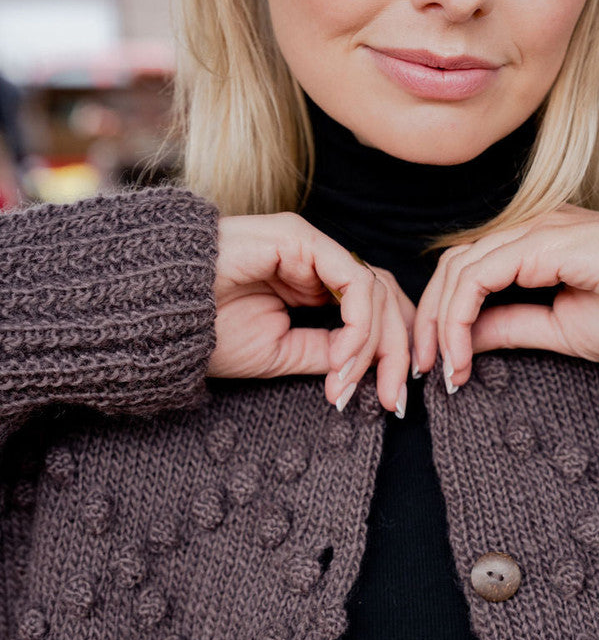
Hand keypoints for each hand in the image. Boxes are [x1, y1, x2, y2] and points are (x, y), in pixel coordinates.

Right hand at [209, 213, 414, 412]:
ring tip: (345, 383)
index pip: (375, 310)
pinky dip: (358, 325)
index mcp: (313, 286)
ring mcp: (312, 247)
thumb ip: (327, 352)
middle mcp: (318, 262)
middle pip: (385, 299)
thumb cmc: (207, 331)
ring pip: (375, 292)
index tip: (391, 401)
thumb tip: (368, 365)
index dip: (391, 354)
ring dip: (372, 346)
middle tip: (392, 400)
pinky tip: (341, 358)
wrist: (160, 312)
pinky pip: (354, 280)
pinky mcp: (302, 239)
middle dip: (396, 354)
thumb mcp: (282, 353)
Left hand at [413, 204, 598, 389]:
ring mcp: (534, 230)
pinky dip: (459, 317)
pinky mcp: (539, 240)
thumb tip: (466, 339)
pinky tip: (462, 354)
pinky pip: (476, 277)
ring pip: (458, 271)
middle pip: (453, 267)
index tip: (445, 369)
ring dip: (441, 324)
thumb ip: (510, 327)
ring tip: (446, 369)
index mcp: (534, 246)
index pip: (468, 272)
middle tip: (428, 369)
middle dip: (431, 321)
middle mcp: (529, 231)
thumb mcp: (558, 330)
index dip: (445, 318)